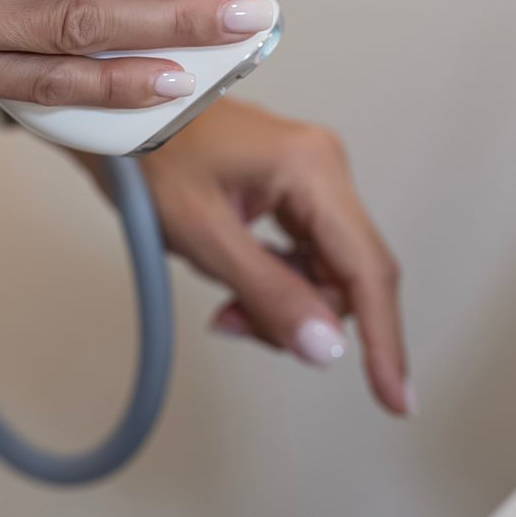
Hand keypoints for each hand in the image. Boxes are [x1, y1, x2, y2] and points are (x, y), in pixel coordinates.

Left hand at [136, 97, 409, 415]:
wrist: (117, 116)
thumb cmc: (148, 157)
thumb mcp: (203, 236)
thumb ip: (268, 294)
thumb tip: (326, 349)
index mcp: (313, 168)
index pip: (367, 270)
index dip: (384, 340)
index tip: (397, 400)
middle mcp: (325, 167)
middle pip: (347, 275)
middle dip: (303, 316)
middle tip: (234, 323)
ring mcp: (311, 176)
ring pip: (325, 270)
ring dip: (282, 302)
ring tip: (226, 306)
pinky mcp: (293, 187)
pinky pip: (303, 253)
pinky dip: (275, 282)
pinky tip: (235, 286)